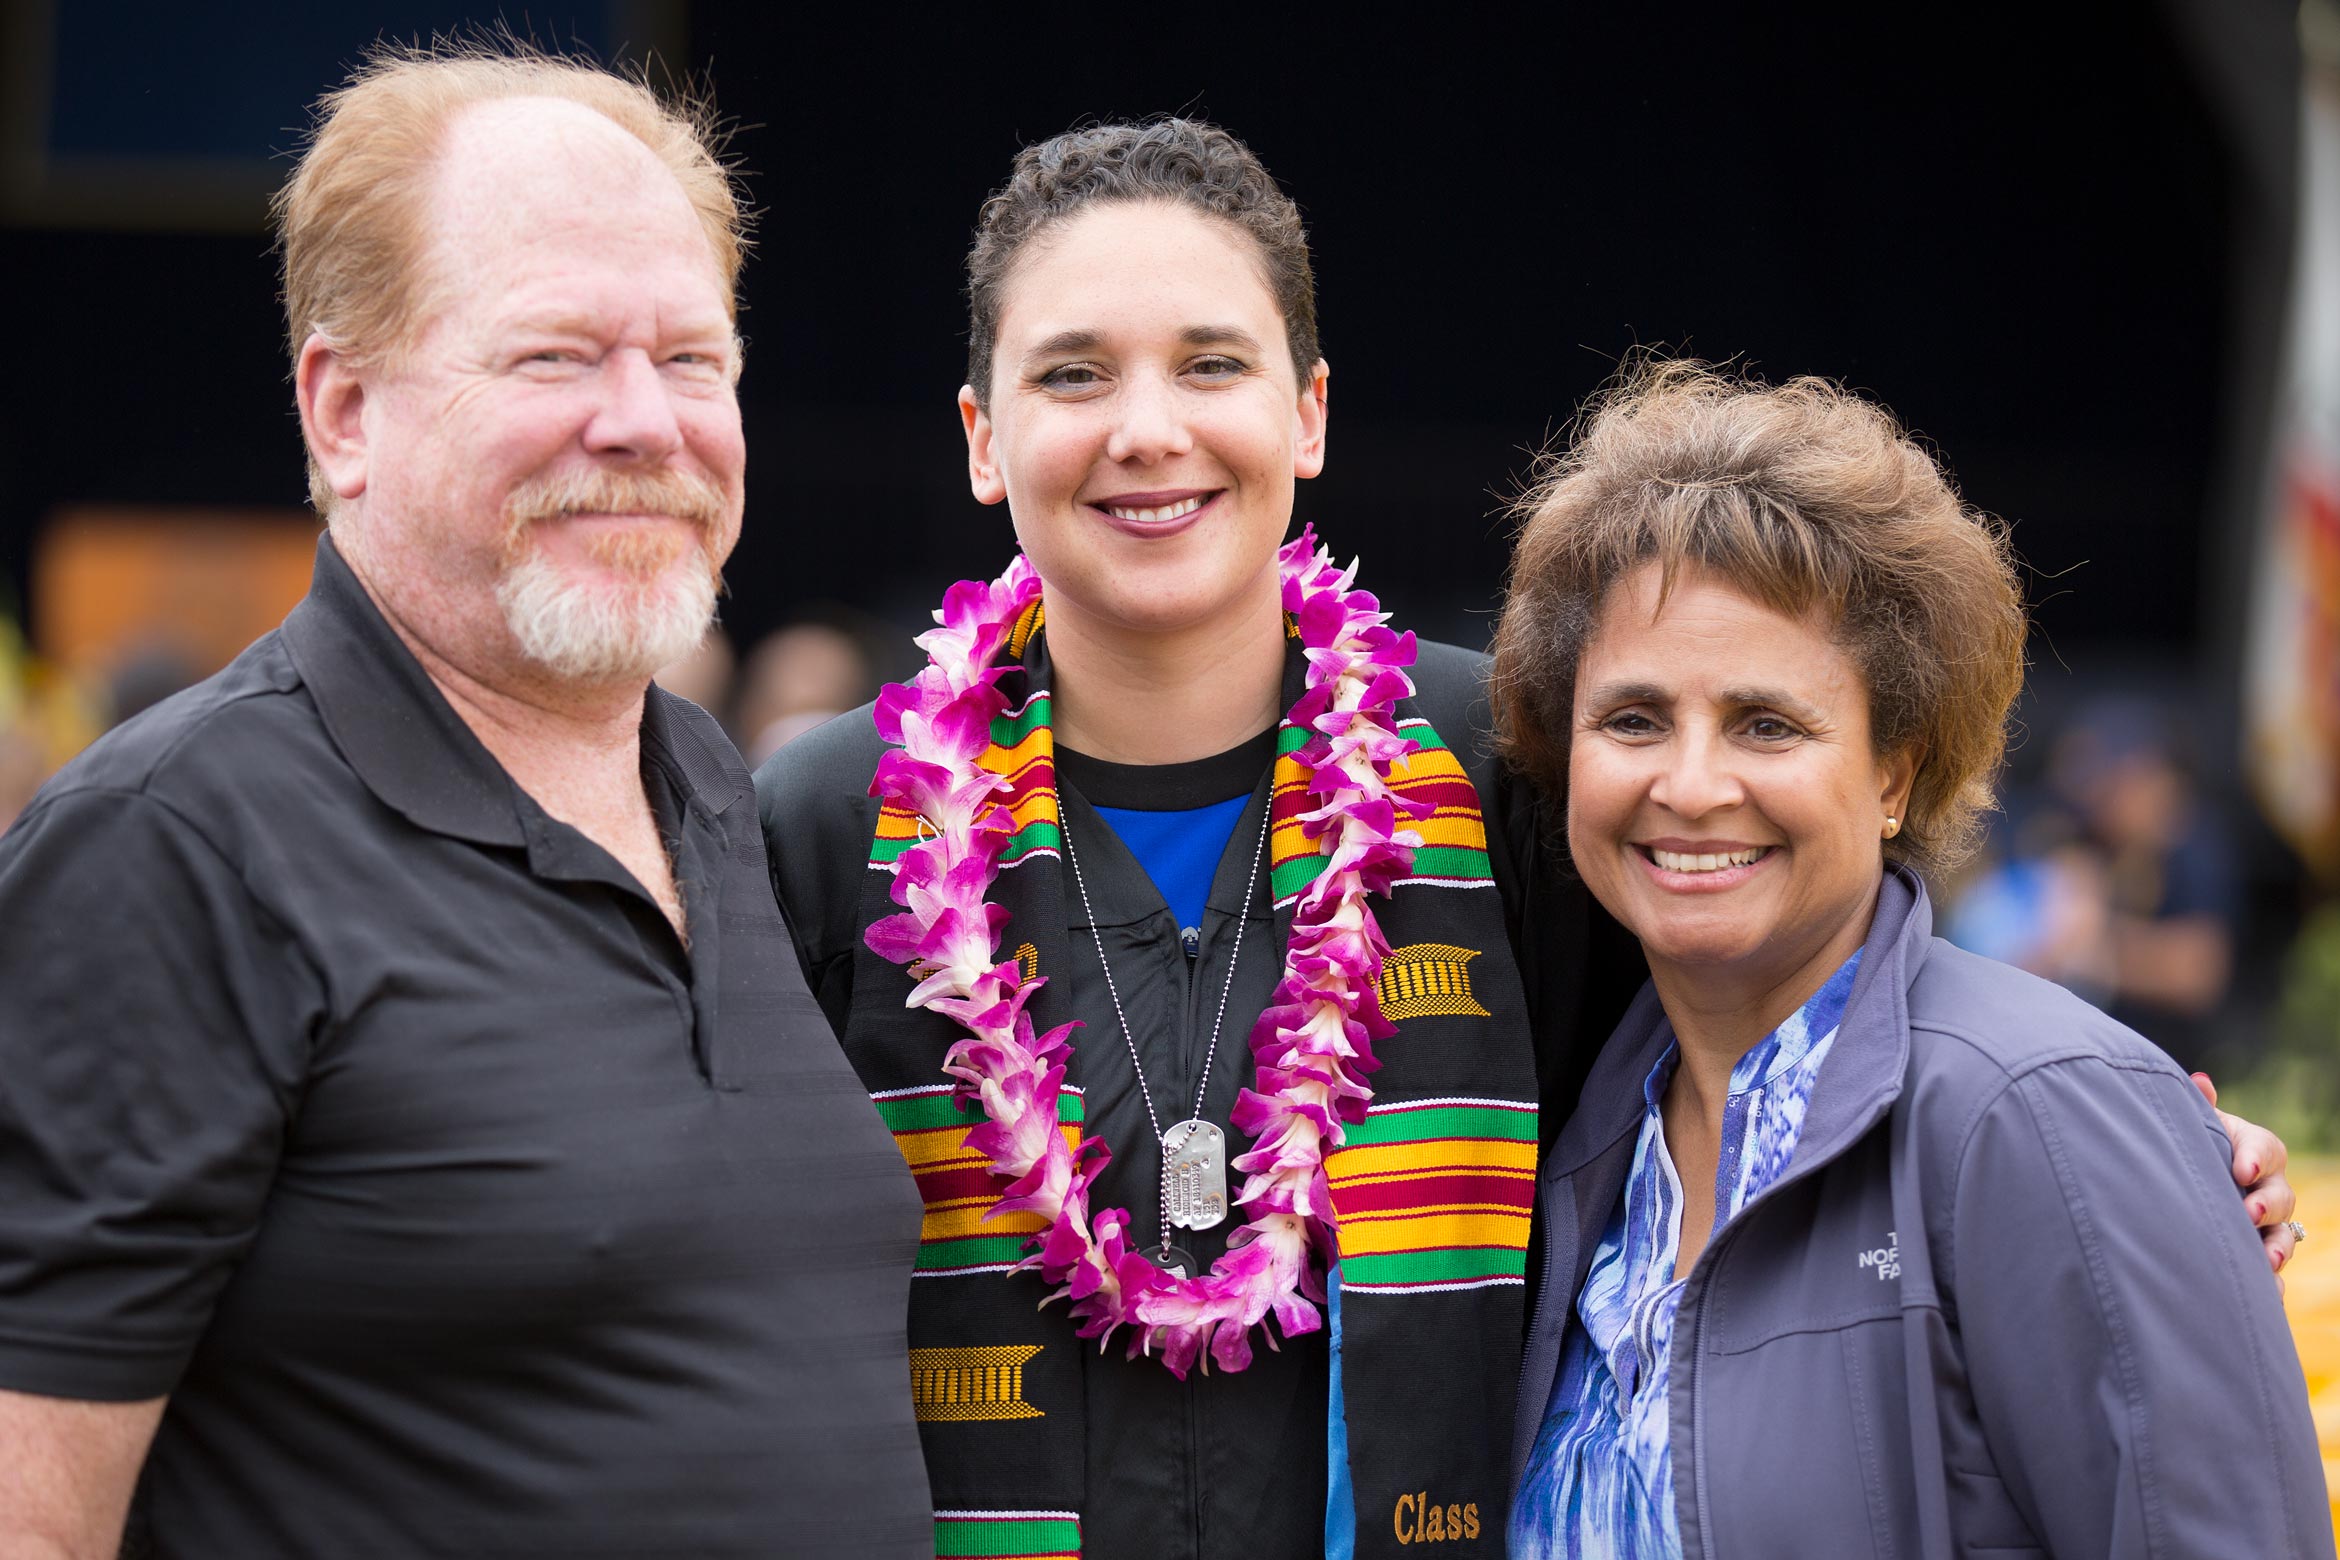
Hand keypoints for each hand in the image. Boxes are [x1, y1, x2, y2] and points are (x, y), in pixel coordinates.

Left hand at [2192, 1072, 2297, 1293]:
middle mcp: (2264, 1187)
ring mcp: (2264, 1225)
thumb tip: (2200, 1082)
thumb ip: (2196, 1110)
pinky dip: (2271, 1286)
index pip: (2267, 1148)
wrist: (2171, 1187)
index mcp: (2250, 1149)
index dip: (2258, 1158)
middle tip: (2248, 1214)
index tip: (2242, 1169)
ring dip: (2278, 1248)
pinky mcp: (2254, 1256)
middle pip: (2281, 1195)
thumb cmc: (2181, 1148)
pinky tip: (2264, 1295)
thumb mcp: (2187, 1127)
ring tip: (2266, 1260)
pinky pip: (2271, 1274)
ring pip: (2284, 1236)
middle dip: (2267, 1205)